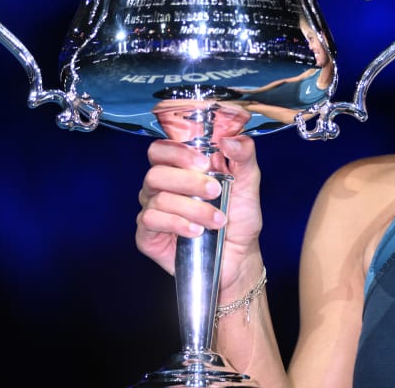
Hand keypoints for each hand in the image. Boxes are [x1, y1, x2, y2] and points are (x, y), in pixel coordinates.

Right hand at [135, 135, 262, 290]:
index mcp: (179, 169)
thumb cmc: (239, 218)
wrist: (239, 256)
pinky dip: (177, 224)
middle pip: (156, 173)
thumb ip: (244, 156)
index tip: (204, 162)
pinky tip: (196, 231)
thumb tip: (230, 139)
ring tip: (217, 220)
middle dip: (189, 181)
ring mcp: (152, 210)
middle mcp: (161, 187)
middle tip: (215, 191)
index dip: (177, 152)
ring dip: (193, 208)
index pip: (161, 150)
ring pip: (158, 199)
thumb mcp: (248, 183)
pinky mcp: (147, 234)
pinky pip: (151, 221)